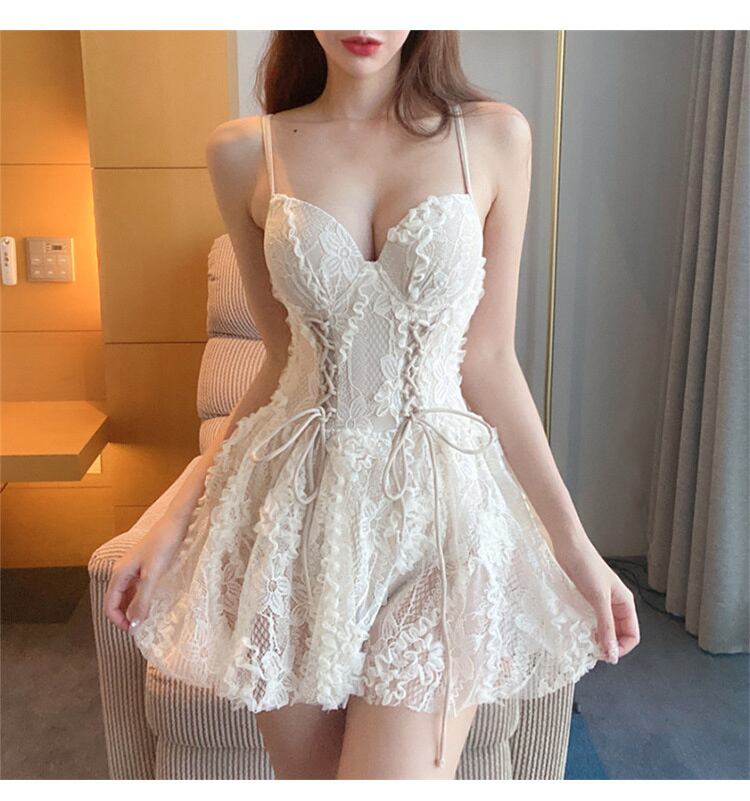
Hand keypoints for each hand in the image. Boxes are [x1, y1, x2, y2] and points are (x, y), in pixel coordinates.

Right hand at [103, 512, 188, 633]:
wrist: (176, 522)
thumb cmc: (164, 544)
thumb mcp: (153, 574)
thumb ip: (143, 599)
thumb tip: (134, 625)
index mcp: (119, 574)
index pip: (109, 606)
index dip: (118, 621)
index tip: (134, 632)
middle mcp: (122, 572)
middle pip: (116, 601)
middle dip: (125, 617)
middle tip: (141, 628)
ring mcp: (132, 569)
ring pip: (126, 595)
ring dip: (133, 608)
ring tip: (147, 618)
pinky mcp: (143, 566)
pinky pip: (136, 588)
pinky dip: (140, 598)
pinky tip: (152, 603)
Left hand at [552, 536, 640, 663]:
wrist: (568, 547)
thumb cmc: (586, 565)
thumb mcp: (598, 598)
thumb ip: (606, 625)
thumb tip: (612, 651)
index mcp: (625, 603)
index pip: (632, 634)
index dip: (622, 647)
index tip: (607, 655)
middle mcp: (614, 604)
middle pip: (618, 634)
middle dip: (609, 645)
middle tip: (593, 652)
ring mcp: (599, 603)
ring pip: (603, 628)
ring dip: (596, 638)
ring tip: (585, 643)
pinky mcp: (585, 600)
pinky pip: (590, 620)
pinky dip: (586, 629)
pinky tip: (577, 631)